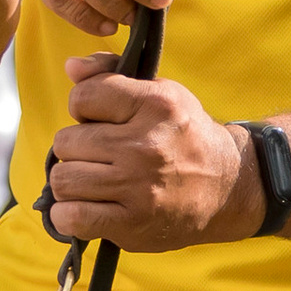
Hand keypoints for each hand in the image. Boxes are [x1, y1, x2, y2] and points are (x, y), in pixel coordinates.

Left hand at [48, 62, 263, 249]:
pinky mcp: (132, 223)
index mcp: (155, 105)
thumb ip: (111, 74)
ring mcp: (138, 187)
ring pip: (64, 180)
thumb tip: (71, 66)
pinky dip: (67, 215)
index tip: (98, 120)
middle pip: (67, 142)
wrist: (226, 188)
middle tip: (97, 155)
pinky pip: (73, 218)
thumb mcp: (160, 93)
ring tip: (90, 181)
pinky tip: (81, 208)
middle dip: (75, 148)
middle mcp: (146, 146)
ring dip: (70, 182)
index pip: (83, 98)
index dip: (83, 108)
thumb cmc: (183, 136)